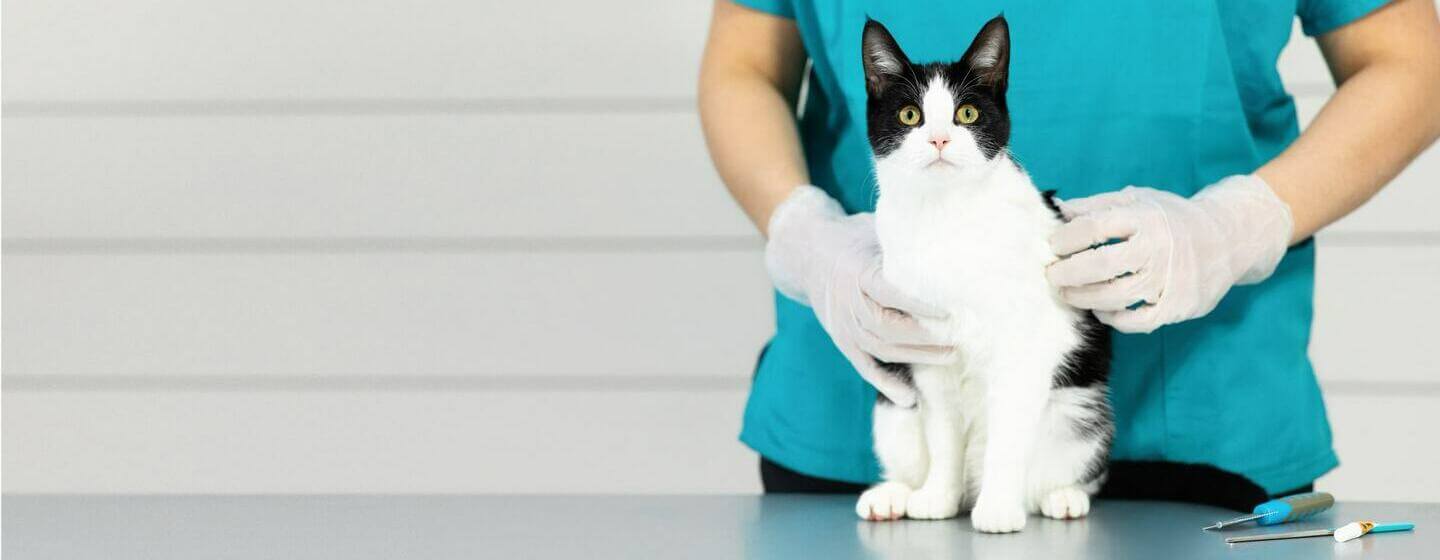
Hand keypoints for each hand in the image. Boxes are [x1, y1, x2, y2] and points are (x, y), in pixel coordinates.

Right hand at [765, 186, 953, 406]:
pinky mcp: (842, 340)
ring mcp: (842, 325)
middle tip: (959, 337)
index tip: (950, 310)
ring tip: (951, 356)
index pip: (889, 291)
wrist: (807, 252)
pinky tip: (909, 398)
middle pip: (886, 326)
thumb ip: (904, 244)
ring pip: (880, 348)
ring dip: (916, 356)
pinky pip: (864, 366)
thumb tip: (951, 247)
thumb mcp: (875, 229)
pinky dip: (886, 383)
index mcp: (857, 271)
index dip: (919, 304)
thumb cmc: (854, 238)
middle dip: (924, 336)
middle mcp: (847, 301)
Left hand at [1046, 175, 1292, 333]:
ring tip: (1067, 293)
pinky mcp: (1178, 305)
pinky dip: (1113, 319)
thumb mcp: (1138, 199)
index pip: (1094, 227)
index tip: (1051, 246)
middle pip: (1102, 265)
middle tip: (1051, 275)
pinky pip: (1138, 322)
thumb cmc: (1172, 217)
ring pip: (1116, 296)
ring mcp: (1170, 279)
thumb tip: (1057, 209)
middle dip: (1067, 272)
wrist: (1229, 237)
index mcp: (1145, 216)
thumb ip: (1096, 205)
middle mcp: (1158, 247)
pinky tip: (1101, 309)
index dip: (1066, 238)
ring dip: (1083, 298)